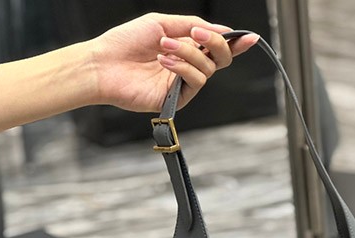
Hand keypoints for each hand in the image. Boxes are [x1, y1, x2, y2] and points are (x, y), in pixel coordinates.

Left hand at [90, 13, 258, 112]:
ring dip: (188, 53)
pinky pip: (196, 81)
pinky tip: (164, 61)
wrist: (104, 64)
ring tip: (164, 46)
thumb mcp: (161, 22)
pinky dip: (183, 67)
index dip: (235, 43)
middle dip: (215, 44)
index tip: (249, 38)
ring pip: (207, 69)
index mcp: (186, 47)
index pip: (216, 47)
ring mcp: (184, 83)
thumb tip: (220, 30)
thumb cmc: (126, 42)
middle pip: (221, 59)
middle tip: (198, 34)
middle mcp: (188, 66)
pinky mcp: (178, 98)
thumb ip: (192, 24)